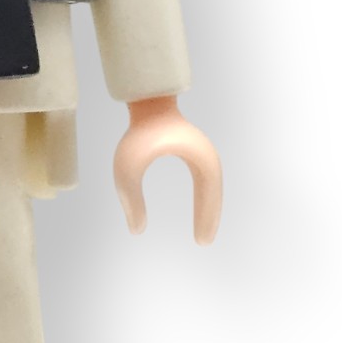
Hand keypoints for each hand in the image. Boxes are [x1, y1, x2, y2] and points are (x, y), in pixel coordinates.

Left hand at [113, 95, 221, 243]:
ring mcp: (201, 152)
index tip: (201, 242)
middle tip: (204, 243)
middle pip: (214, 193)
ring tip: (203, 233)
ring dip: (208, 208)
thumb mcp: (128, 168)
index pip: (209, 196)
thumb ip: (130, 199)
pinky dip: (203, 197)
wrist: (146, 99)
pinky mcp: (193, 150)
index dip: (206, 218)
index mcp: (200, 160)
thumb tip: (136, 230)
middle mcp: (206, 156)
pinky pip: (203, 180)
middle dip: (210, 217)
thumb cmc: (138, 132)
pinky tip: (198, 210)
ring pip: (211, 187)